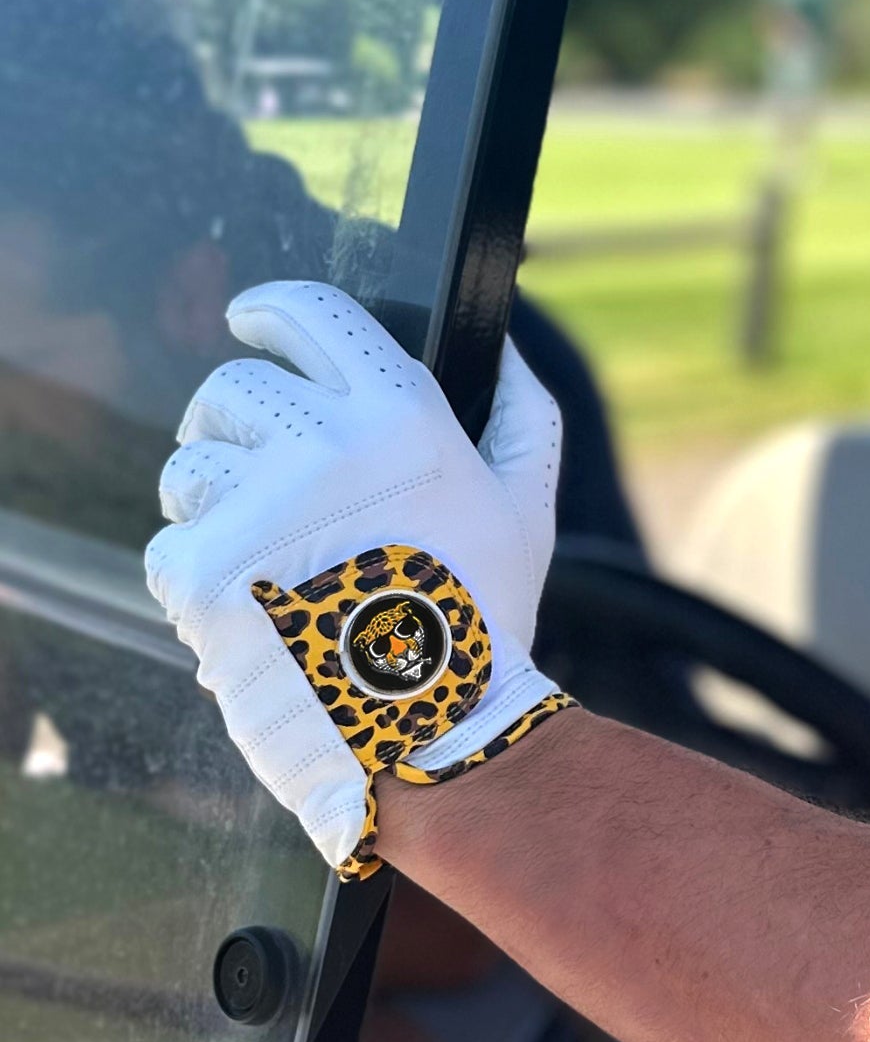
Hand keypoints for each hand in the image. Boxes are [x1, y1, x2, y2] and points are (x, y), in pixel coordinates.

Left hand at [145, 281, 568, 875]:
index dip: (270, 310)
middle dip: (238, 422)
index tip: (252, 321)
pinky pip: (168, 543)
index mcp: (401, 414)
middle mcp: (323, 445)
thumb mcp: (528, 508)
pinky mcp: (204, 573)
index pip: (309, 314)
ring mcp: (258, 506)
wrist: (435, 732)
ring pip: (190, 467)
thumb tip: (506, 347)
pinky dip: (198, 572)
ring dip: (216, 499)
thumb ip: (526, 414)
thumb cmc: (486, 618)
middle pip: (232, 390)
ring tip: (264, 550)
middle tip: (262, 469)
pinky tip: (252, 603)